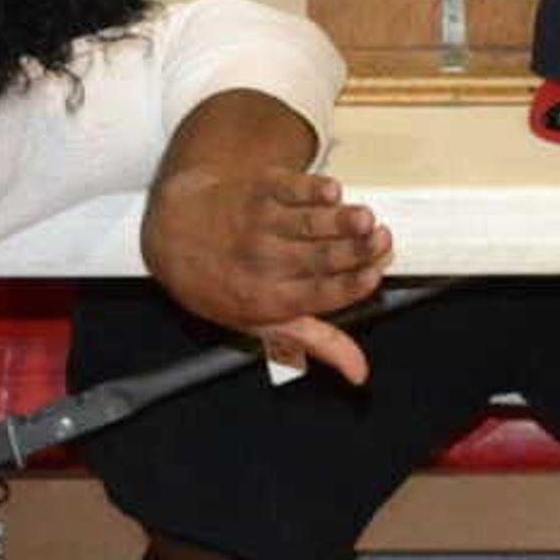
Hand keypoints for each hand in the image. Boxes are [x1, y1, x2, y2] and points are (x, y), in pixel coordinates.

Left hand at [142, 147, 393, 383]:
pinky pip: (290, 189)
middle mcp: (263, 262)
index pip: (317, 295)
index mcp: (267, 299)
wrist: (176, 235)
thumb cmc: (223, 284)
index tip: (376, 276)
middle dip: (356, 250)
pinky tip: (333, 191)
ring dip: (342, 219)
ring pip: (308, 223)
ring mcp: (260, 224)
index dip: (350, 285)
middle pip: (319, 258)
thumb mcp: (263, 323)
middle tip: (383, 241)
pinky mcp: (260, 191)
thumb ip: (317, 342)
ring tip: (366, 219)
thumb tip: (359, 371)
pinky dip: (312, 189)